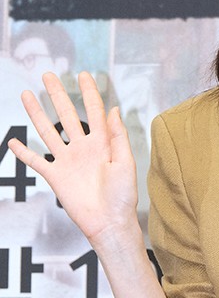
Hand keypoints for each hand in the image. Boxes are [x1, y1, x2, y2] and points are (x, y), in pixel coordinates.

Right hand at [7, 71, 139, 251]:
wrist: (109, 222)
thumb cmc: (123, 196)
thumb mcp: (125, 162)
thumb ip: (118, 136)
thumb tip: (114, 109)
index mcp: (102, 143)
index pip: (94, 111)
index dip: (89, 93)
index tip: (83, 75)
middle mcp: (83, 148)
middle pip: (67, 115)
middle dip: (58, 94)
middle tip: (48, 75)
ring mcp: (67, 161)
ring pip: (48, 131)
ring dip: (37, 113)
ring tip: (28, 95)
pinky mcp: (56, 176)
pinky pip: (36, 161)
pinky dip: (24, 152)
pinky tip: (14, 141)